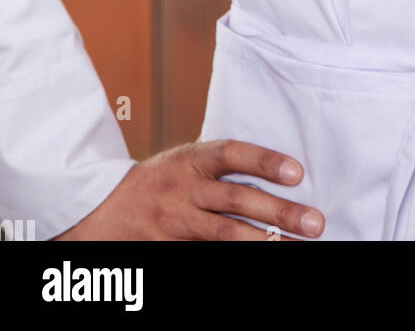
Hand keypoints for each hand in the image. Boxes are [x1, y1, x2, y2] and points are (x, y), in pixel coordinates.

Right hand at [51, 140, 324, 241]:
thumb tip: (278, 171)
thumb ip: (219, 165)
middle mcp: (184, 189)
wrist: (99, 210)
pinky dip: (235, 260)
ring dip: (265, 243)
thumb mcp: (184, 161)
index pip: (231, 154)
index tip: (297, 173)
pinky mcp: (169, 250)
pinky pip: (206, 256)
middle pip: (236, 199)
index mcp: (190, 159)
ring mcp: (175, 223)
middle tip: (315, 222)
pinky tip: (262, 260)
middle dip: (279, 212)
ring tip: (298, 247)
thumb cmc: (158, 182)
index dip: (264, 161)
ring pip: (225, 235)